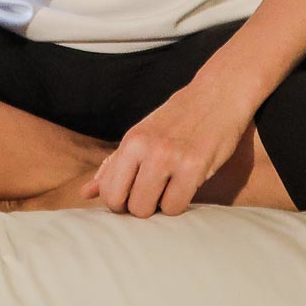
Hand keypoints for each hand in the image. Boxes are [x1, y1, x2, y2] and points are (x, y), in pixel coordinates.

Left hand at [81, 80, 254, 217]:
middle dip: (140, 207)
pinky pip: (176, 207)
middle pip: (127, 205)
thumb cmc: (178, 119)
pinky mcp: (194, 167)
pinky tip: (186, 186)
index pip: (109, 191)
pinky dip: (180, 203)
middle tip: (155, 192)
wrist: (219, 95)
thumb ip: (114, 165)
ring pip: (150, 210)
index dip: (120, 201)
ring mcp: (170, 158)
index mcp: (131, 140)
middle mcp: (147, 148)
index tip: (135, 193)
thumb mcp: (142, 135)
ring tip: (171, 186)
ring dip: (160, 206)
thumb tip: (86, 193)